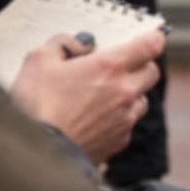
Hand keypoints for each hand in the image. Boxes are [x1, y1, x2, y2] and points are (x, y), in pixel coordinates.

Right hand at [9, 28, 164, 164]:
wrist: (38, 154)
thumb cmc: (36, 106)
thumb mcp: (38, 61)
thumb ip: (61, 44)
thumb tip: (76, 42)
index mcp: (110, 67)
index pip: (151, 45)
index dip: (154, 38)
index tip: (152, 36)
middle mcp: (125, 91)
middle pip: (151, 72)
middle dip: (141, 65)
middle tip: (120, 66)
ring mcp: (125, 118)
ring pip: (142, 99)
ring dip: (130, 94)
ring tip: (103, 96)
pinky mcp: (119, 141)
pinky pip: (128, 124)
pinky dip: (118, 119)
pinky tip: (95, 121)